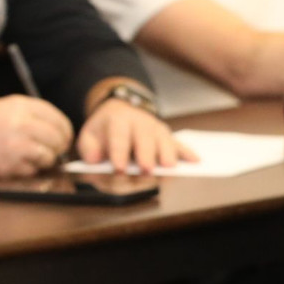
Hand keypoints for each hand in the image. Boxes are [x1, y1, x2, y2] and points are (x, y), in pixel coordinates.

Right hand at [0, 95, 72, 176]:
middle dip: (59, 146)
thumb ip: (32, 113)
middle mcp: (21, 124)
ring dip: (46, 158)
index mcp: (21, 106)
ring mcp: (17, 145)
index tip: (64, 136)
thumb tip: (58, 128)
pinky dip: (30, 168)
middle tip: (54, 149)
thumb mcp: (6, 106)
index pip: (58, 119)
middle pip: (57, 138)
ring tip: (36, 156)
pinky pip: (33, 169)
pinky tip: (20, 161)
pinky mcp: (11, 164)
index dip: (65, 130)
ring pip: (49, 156)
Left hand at [76, 100, 193, 171]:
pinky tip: (195, 161)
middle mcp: (140, 123)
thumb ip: (89, 150)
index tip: (118, 169)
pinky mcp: (168, 137)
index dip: (118, 154)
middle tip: (145, 171)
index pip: (118, 138)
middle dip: (145, 157)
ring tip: (168, 168)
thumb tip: (95, 162)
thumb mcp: (88, 136)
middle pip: (145, 140)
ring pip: (164, 143)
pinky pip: (180, 145)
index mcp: (118, 121)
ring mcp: (157, 129)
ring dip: (167, 156)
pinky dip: (187, 153)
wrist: (120, 113)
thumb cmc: (103, 131)